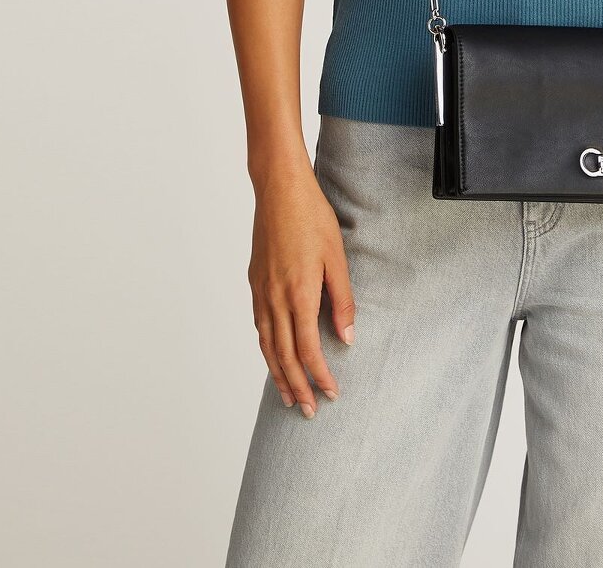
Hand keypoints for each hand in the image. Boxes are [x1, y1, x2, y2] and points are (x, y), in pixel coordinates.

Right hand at [248, 164, 357, 417]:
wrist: (279, 190)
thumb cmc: (312, 218)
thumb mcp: (337, 258)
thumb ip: (342, 300)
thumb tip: (347, 337)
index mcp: (298, 295)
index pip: (308, 350)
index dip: (320, 376)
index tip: (331, 393)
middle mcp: (275, 299)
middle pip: (284, 356)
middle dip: (298, 386)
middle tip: (309, 411)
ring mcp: (261, 292)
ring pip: (267, 346)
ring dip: (279, 374)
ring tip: (290, 396)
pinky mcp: (255, 283)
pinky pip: (260, 327)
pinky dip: (267, 350)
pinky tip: (274, 357)